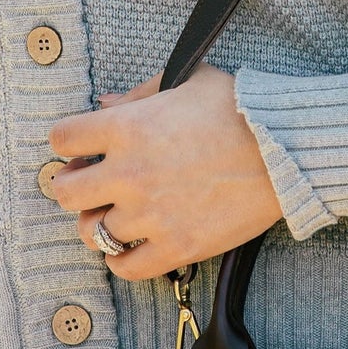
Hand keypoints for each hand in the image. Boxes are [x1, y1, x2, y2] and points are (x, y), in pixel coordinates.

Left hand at [48, 65, 282, 281]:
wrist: (285, 150)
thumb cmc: (239, 108)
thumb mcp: (187, 81)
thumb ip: (141, 92)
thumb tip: (104, 103)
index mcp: (127, 127)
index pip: (62, 139)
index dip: (69, 143)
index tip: (83, 149)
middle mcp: (129, 173)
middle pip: (64, 192)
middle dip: (73, 186)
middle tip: (91, 185)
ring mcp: (150, 214)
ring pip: (90, 233)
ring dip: (98, 223)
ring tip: (115, 215)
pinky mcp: (176, 246)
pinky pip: (124, 267)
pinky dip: (121, 259)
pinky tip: (132, 246)